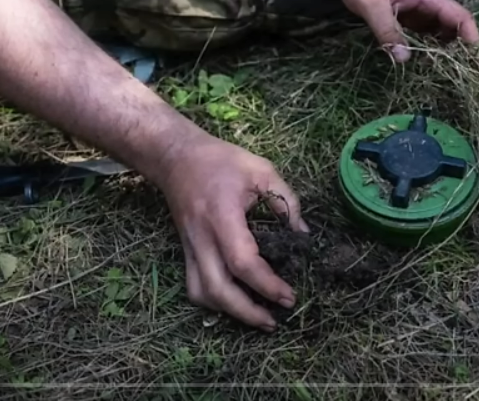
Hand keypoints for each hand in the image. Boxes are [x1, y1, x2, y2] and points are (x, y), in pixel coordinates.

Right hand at [158, 133, 308, 331]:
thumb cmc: (221, 161)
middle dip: (247, 312)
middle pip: (218, 289)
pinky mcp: (185, 251)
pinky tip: (235, 301)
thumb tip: (303, 235)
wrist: (176, 157)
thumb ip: (286, 201)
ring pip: (202, 294)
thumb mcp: (261, 171)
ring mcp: (189, 247)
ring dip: (229, 311)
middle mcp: (202, 238)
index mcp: (222, 216)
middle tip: (274, 320)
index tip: (289, 295)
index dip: (266, 284)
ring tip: (258, 317)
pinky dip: (214, 301)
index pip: (242, 261)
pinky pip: (194, 286)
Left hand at [330, 0, 478, 61]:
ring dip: (440, 49)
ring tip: (440, 74)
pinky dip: (423, 46)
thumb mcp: (372, 4)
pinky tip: (419, 63)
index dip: (469, 34)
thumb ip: (387, 29)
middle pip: (451, 25)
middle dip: (457, 47)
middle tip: (455, 74)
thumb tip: (404, 58)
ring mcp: (413, 10)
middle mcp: (424, 4)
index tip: (473, 58)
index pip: (458, 14)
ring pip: (436, 30)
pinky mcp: (401, 16)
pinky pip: (419, 32)